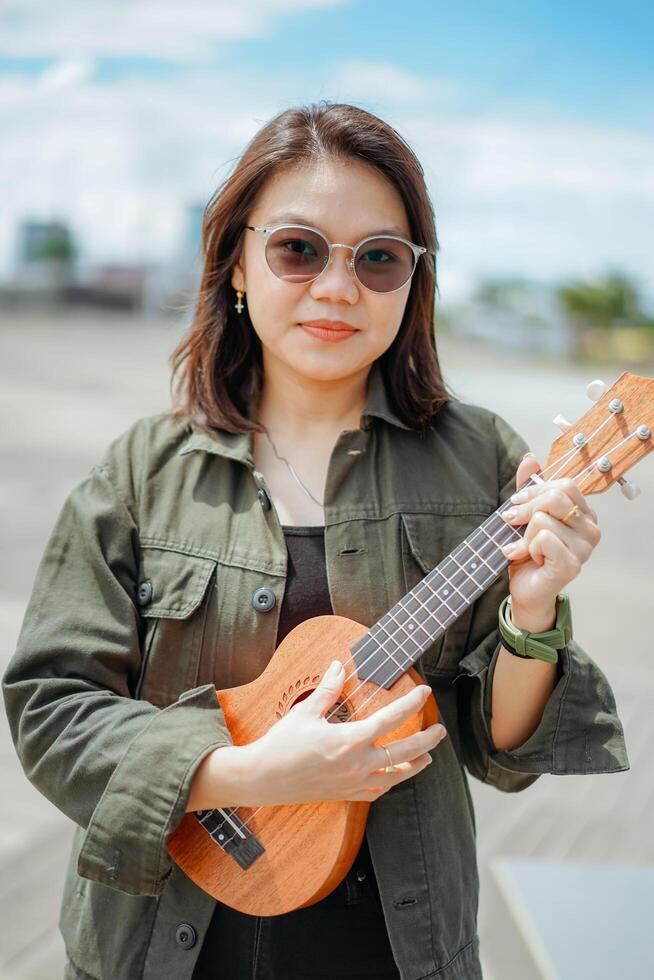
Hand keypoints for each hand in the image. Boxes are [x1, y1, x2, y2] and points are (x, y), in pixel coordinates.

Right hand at [231, 661, 447, 806]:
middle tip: (440, 730)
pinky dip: (390, 782)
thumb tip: (338, 665)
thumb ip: (327, 689)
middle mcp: (358, 763)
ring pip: (396, 776)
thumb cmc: (283, 743)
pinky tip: (394, 776)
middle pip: (406, 752)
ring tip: (428, 757)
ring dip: (415, 765)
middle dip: (427, 740)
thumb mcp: (306, 712)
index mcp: (351, 739)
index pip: (391, 718)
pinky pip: (377, 791)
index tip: (425, 692)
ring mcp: (354, 782)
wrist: (264, 779)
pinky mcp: (346, 795)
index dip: (411, 703)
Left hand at [499, 453, 600, 627]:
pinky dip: (526, 548)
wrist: (525, 589)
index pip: (564, 485)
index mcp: (584, 514)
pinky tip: (528, 558)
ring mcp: (585, 549)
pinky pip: (543, 539)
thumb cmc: (528, 552)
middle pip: (555, 498)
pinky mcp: (571, 565)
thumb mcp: (525, 514)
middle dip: (525, 509)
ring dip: (524, 535)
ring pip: (543, 520)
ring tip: (525, 548)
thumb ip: (529, 486)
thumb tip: (531, 458)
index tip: (517, 502)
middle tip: (513, 523)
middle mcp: (591, 529)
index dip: (535, 490)